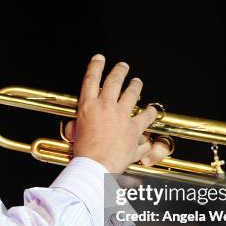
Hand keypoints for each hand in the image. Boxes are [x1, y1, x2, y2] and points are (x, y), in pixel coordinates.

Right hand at [68, 54, 170, 173]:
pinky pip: (145, 116)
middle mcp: (105, 107)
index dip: (95, 66)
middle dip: (119, 70)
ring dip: (135, 85)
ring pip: (131, 93)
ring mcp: (121, 116)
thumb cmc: (84, 156)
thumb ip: (76, 128)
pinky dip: (149, 112)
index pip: (90, 81)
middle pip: (113, 81)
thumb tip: (74, 127)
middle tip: (123, 65)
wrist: (96, 167)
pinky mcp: (134, 128)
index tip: (99, 58)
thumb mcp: (75, 137)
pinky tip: (151, 109)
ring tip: (137, 81)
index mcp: (87, 108)